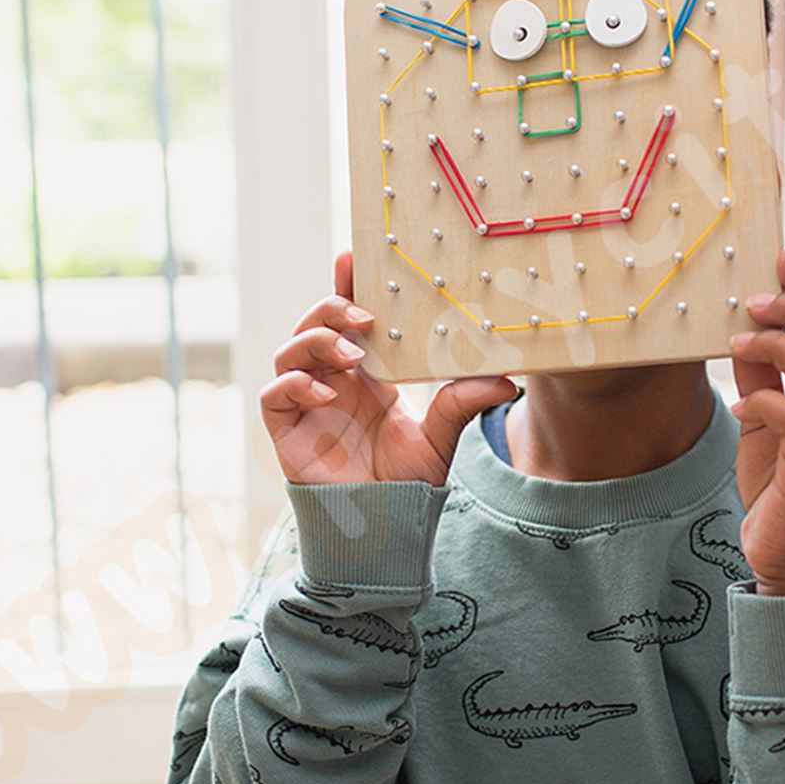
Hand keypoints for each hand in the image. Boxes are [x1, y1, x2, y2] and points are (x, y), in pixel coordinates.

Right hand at [260, 251, 516, 485]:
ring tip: (352, 354)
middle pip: (315, 324)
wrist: (383, 527)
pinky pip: (274, 394)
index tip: (354, 256)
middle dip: (332, 307)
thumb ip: (463, 403)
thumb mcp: (441, 437)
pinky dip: (295, 385)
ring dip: (316, 342)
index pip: (350, 316)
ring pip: (290, 350)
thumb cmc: (408, 482)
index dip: (347, 284)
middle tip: (362, 313)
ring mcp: (306, 402)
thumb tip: (509, 380)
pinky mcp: (286, 429)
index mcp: (367, 372)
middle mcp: (332, 379)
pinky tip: (326, 393)